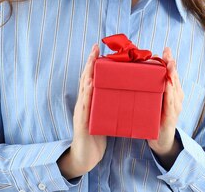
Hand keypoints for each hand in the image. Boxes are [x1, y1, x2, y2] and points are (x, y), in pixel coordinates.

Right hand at [57, 44, 106, 178]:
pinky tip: (90, 86)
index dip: (94, 64)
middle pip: (86, 80)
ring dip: (87, 75)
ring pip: (84, 91)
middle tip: (95, 48)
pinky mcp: (83, 124)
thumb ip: (109, 103)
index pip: (92, 79)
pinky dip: (87, 95)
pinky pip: (85, 107)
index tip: (98, 48)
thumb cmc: (96, 136)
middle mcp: (84, 104)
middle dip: (90, 63)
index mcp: (90, 102)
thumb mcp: (104, 116)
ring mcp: (82, 113)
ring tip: (92, 61)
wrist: (85, 158)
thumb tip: (122, 91)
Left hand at [147, 47, 183, 167]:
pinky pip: (170, 104)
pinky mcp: (171, 118)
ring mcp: (175, 108)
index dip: (169, 61)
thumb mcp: (152, 102)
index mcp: (171, 93)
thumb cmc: (155, 120)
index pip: (171, 74)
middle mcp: (176, 98)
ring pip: (175, 89)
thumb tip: (134, 75)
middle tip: (168, 54)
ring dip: (172, 76)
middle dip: (171, 65)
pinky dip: (170, 94)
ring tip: (169, 65)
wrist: (161, 142)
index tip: (166, 50)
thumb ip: (147, 90)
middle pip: (174, 78)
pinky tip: (167, 85)